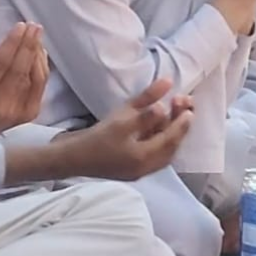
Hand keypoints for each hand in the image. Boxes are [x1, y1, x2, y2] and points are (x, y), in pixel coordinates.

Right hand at [0, 23, 47, 154]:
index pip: (2, 63)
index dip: (13, 42)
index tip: (20, 26)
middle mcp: (1, 104)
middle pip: (21, 69)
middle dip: (29, 44)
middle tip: (34, 26)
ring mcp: (15, 112)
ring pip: (34, 79)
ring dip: (37, 56)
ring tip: (37, 37)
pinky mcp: (23, 117)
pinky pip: (38, 90)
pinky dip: (41, 72)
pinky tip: (39, 57)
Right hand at [62, 79, 193, 180]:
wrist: (67, 159)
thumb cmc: (93, 140)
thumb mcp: (120, 118)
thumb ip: (145, 102)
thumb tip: (167, 85)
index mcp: (146, 157)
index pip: (171, 137)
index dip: (182, 121)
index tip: (188, 105)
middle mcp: (146, 167)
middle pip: (170, 146)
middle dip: (178, 126)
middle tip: (184, 106)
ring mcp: (137, 170)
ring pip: (162, 151)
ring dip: (169, 133)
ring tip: (172, 115)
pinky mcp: (128, 168)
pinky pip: (152, 154)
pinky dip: (158, 140)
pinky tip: (156, 129)